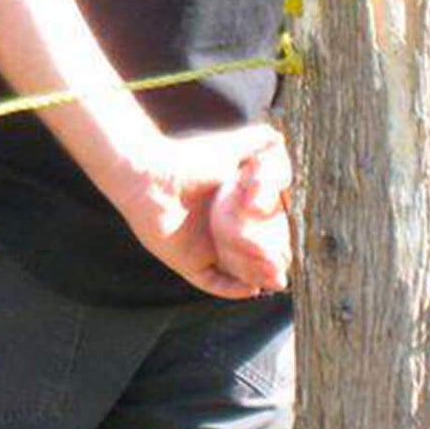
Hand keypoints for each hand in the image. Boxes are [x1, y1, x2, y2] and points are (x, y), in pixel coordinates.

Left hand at [108, 123, 291, 299]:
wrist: (147, 174)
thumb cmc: (187, 159)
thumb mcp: (230, 148)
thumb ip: (259, 141)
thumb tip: (282, 140)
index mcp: (244, 210)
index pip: (277, 230)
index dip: (281, 230)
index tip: (271, 216)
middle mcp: (231, 233)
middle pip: (265, 255)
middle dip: (271, 254)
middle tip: (269, 247)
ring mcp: (211, 250)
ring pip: (246, 272)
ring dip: (257, 271)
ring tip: (267, 269)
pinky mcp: (191, 263)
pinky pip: (217, 284)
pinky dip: (235, 288)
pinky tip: (249, 287)